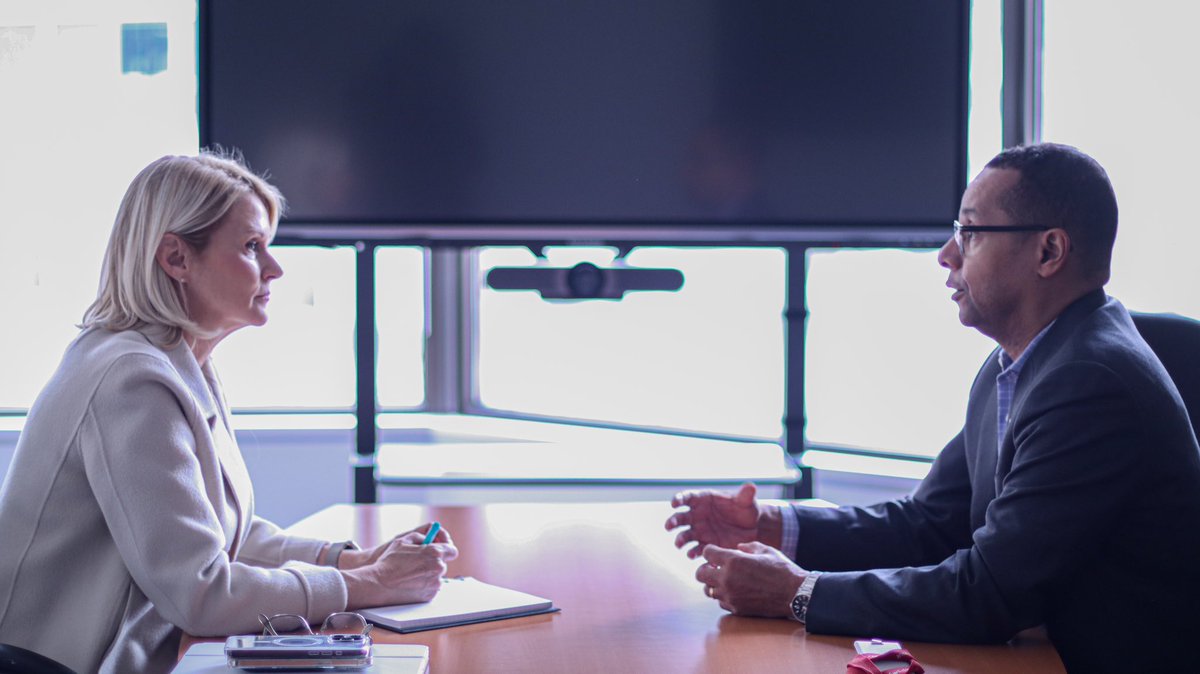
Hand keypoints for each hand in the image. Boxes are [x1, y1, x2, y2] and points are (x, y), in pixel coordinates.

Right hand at [342, 526, 457, 608]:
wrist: (379, 584)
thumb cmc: (389, 562)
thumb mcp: (403, 540)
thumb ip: (420, 536)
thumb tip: (428, 538)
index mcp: (434, 552)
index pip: (452, 550)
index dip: (446, 549)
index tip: (442, 550)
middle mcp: (438, 568)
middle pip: (443, 563)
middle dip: (434, 562)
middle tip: (419, 562)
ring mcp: (435, 583)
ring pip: (437, 576)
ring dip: (428, 574)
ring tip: (411, 573)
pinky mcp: (430, 596)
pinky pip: (431, 587)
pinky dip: (424, 585)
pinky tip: (410, 582)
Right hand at [665, 482, 780, 558]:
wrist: (753, 529)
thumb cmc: (747, 510)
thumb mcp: (747, 502)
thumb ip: (745, 494)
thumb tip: (750, 486)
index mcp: (704, 500)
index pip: (687, 497)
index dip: (679, 499)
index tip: (674, 503)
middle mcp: (698, 515)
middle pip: (681, 517)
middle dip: (673, 521)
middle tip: (669, 526)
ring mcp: (700, 531)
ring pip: (685, 534)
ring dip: (680, 539)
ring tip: (679, 544)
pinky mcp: (705, 544)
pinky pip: (696, 548)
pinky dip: (692, 552)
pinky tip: (692, 554)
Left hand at [695, 542, 805, 617]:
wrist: (795, 594)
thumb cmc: (782, 570)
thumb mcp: (766, 550)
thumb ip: (749, 547)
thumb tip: (738, 547)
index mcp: (733, 560)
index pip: (707, 553)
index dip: (710, 551)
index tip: (715, 553)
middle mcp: (727, 578)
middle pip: (700, 574)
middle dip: (705, 568)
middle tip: (715, 567)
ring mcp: (730, 596)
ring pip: (707, 590)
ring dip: (713, 584)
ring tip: (724, 580)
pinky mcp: (736, 608)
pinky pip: (720, 602)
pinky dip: (723, 596)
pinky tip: (734, 591)